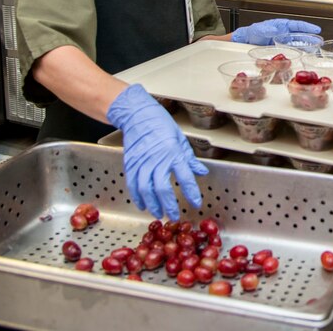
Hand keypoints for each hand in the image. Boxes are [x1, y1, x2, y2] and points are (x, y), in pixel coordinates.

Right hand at [107, 84, 207, 220]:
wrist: (138, 114)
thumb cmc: (161, 124)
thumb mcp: (181, 139)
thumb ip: (190, 159)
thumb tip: (202, 172)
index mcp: (173, 153)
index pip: (186, 177)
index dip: (192, 193)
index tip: (196, 204)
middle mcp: (157, 159)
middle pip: (163, 188)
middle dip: (169, 205)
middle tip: (174, 216)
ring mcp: (142, 162)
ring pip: (146, 190)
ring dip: (153, 204)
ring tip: (159, 213)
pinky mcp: (130, 164)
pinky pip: (133, 185)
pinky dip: (138, 197)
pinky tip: (143, 205)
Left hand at [230, 18, 320, 45]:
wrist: (245, 42)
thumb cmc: (252, 33)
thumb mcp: (259, 29)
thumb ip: (267, 29)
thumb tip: (275, 29)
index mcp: (281, 25)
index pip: (297, 25)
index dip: (307, 27)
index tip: (316, 29)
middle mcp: (283, 33)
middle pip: (300, 34)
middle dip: (310, 37)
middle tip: (319, 41)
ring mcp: (282, 41)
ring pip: (297, 43)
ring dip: (306, 46)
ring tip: (314, 49)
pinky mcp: (280, 49)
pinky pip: (291, 50)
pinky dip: (298, 52)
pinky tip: (302, 56)